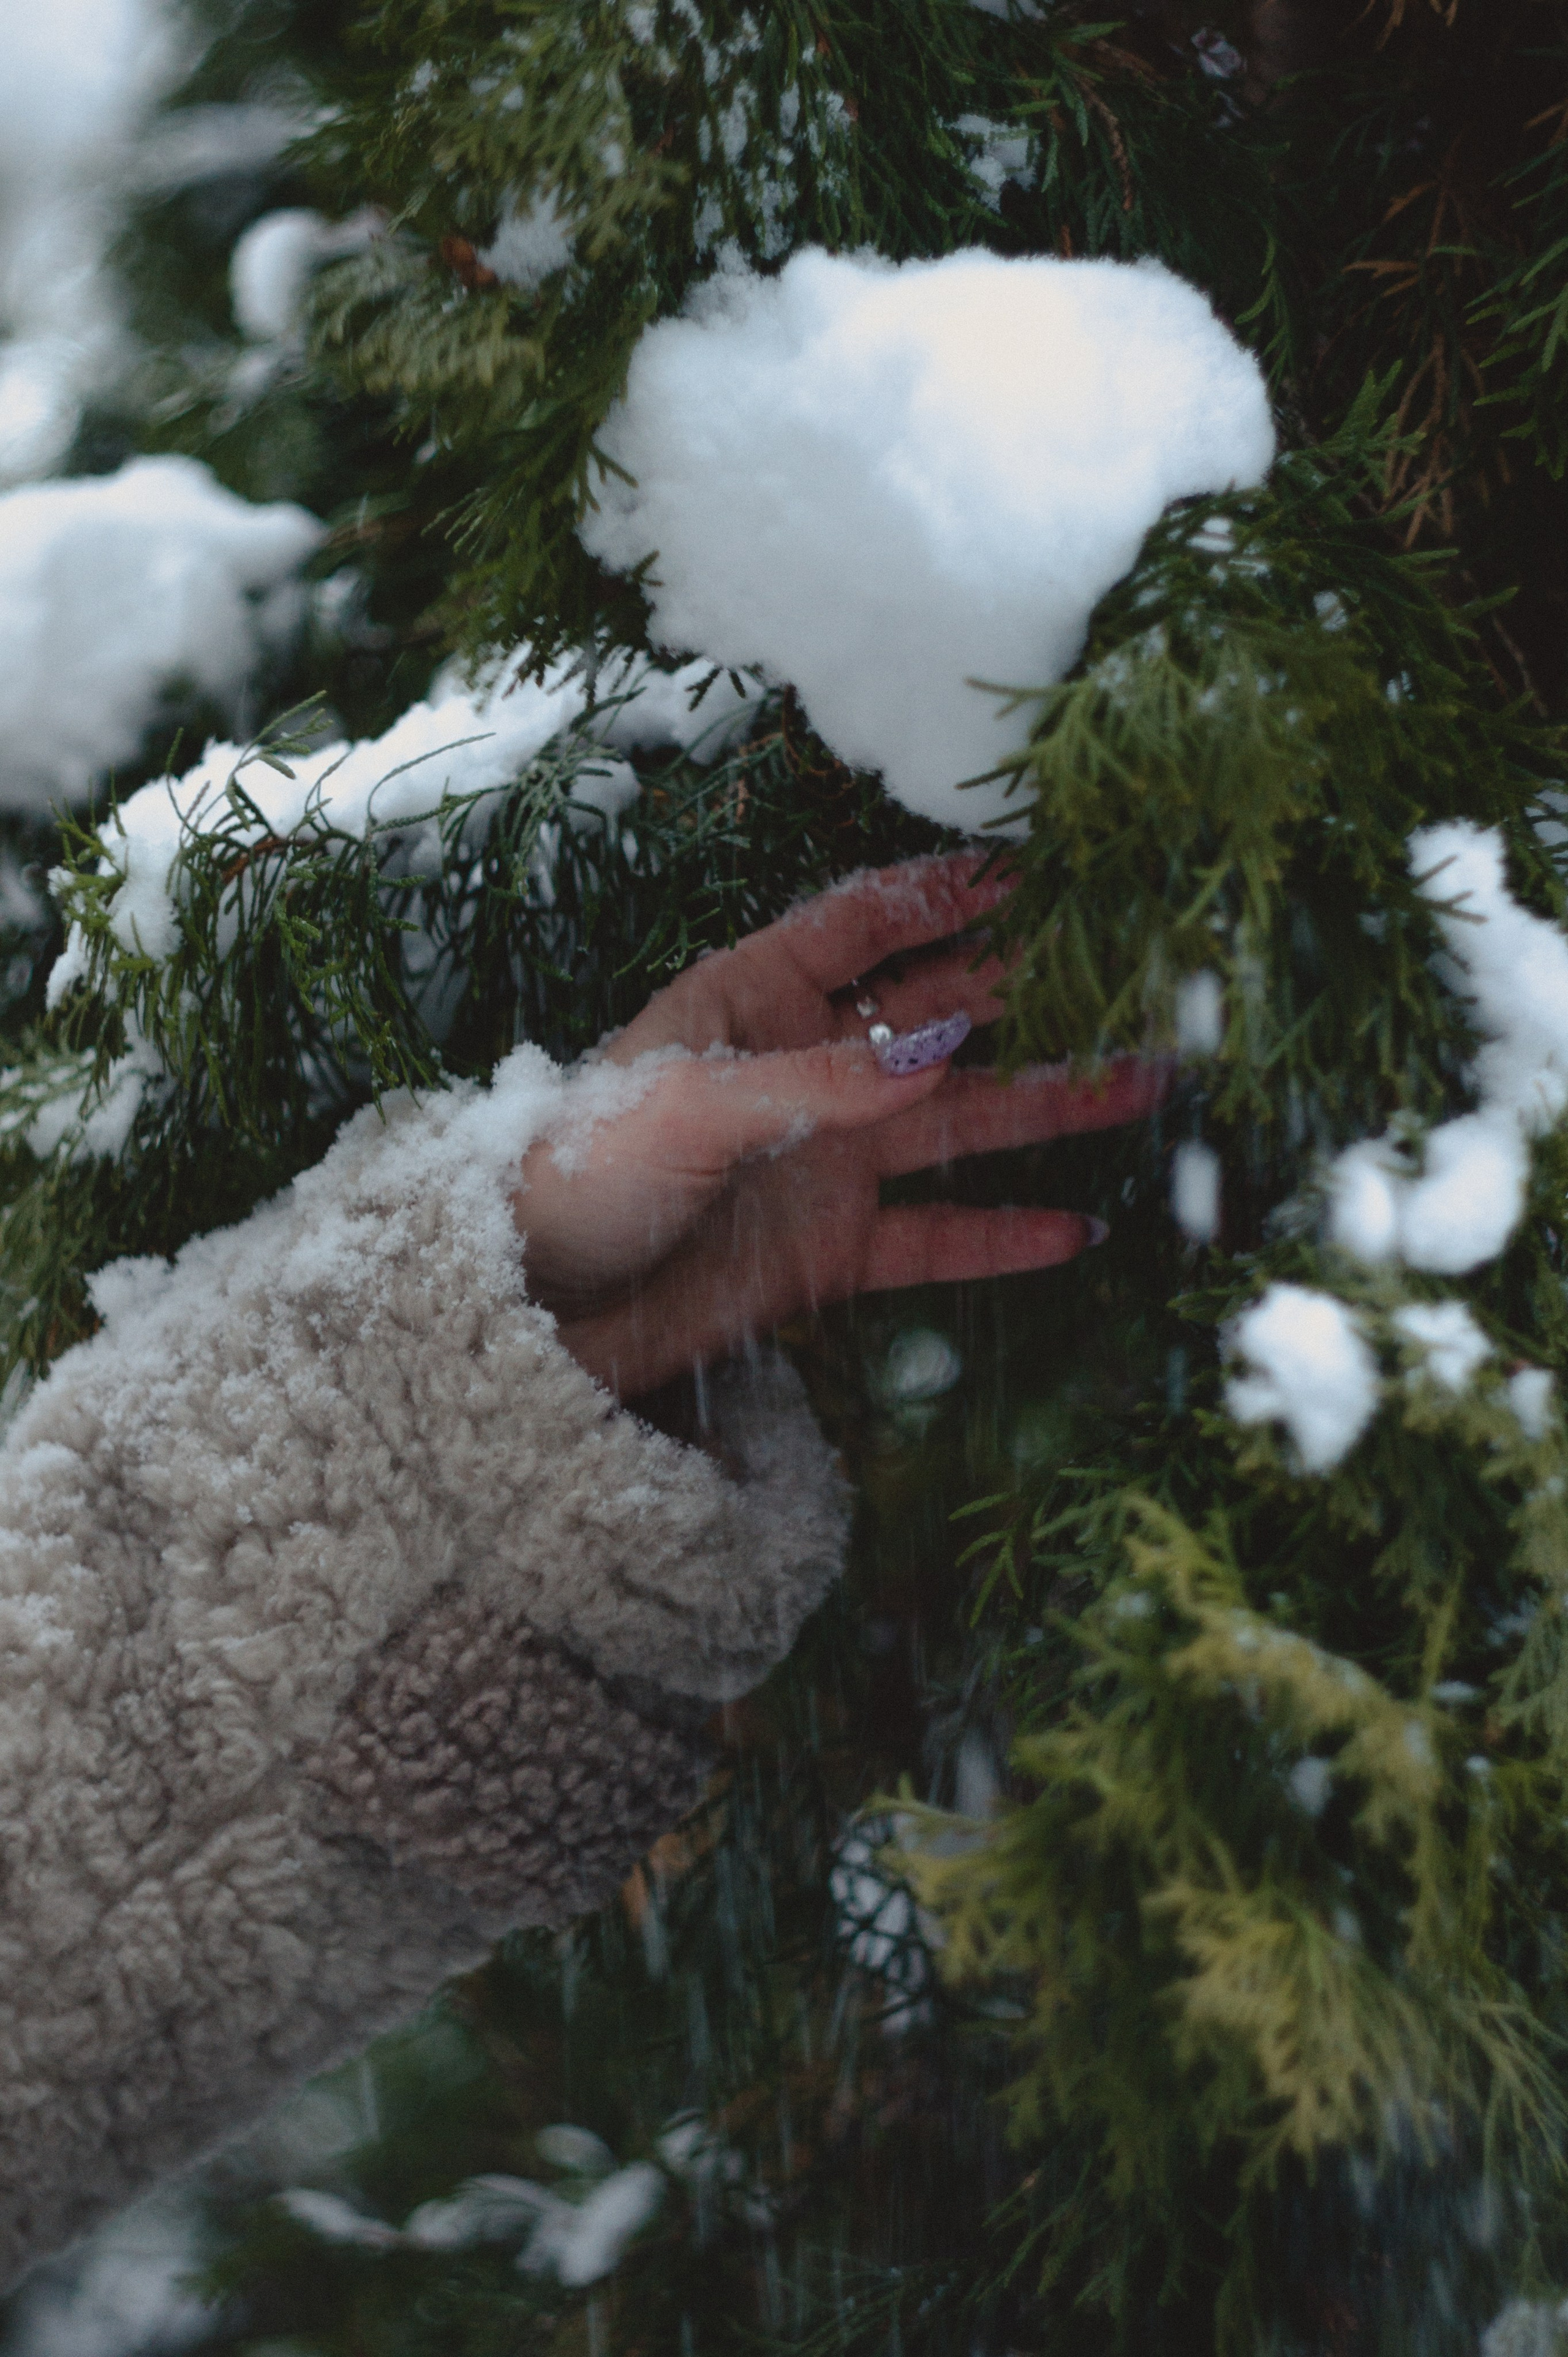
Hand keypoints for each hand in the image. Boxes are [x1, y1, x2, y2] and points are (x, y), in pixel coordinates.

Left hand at [513, 853, 1164, 1398]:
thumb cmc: (579, 1173)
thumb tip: (938, 1054)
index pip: (866, 923)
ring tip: (1144, 1086)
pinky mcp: (834, 1247)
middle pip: (938, 1012)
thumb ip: (815, 1082)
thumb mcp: (687, 1105)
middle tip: (1130, 969)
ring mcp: (829, 1157)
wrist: (536, 1306)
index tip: (1037, 870)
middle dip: (1030, 990)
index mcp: (754, 997)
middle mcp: (807, 1066)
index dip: (946, 894)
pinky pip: (937, 1235)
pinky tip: (1076, 1229)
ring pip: (964, 1120)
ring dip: (1051, 1103)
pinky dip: (1003, 1233)